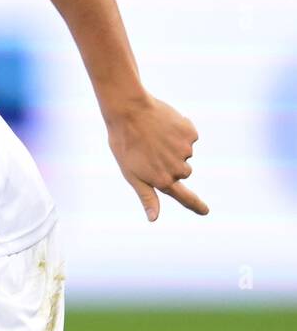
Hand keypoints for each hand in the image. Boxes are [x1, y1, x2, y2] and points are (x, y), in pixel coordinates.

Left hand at [106, 91, 207, 220]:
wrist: (128, 111)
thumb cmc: (124, 144)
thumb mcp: (131, 174)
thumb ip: (147, 196)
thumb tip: (153, 219)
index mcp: (163, 180)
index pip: (184, 197)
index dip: (195, 205)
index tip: (205, 211)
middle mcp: (178, 169)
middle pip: (184, 172)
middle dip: (171, 164)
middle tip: (150, 150)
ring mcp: (186, 150)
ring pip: (185, 152)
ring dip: (172, 145)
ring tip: (153, 135)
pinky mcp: (190, 133)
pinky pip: (189, 136)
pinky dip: (178, 131)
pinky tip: (163, 125)